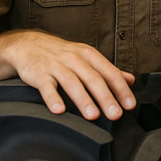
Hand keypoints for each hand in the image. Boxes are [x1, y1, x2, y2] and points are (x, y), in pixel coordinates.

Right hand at [3, 31, 135, 120]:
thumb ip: (108, 70)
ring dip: (83, 100)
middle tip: (115, 114)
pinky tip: (59, 110)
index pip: (110, 73)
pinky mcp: (39, 74)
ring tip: (93, 116)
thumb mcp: (87, 58)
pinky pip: (46, 87)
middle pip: (93, 79)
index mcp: (90, 55)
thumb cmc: (63, 55)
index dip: (121, 89)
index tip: (130, 105)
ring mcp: (56, 66)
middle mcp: (75, 59)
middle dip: (106, 97)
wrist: (28, 45)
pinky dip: (53, 98)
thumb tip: (131, 80)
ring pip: (72, 83)